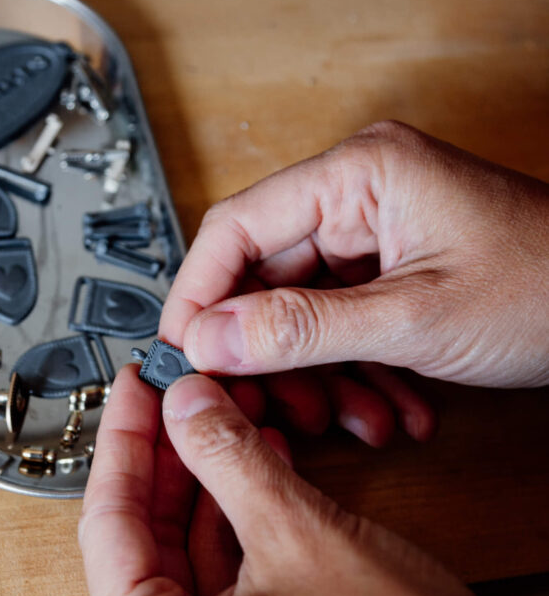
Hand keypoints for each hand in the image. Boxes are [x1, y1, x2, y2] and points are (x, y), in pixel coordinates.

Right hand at [160, 121, 548, 388]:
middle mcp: (362, 195)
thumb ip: (302, 330)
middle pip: (269, 277)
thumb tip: (210, 339)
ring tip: (355, 421)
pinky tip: (390, 411)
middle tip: (271, 408)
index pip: (236, 228)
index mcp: (360, 173)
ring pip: (308, 311)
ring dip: (324, 376)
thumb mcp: (413, 318)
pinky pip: (349, 324)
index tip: (183, 357)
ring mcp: (381, 233)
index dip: (199, 297)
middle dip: (273, 354)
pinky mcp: (399, 270)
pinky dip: (360, 372)